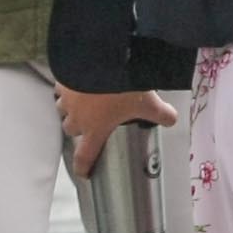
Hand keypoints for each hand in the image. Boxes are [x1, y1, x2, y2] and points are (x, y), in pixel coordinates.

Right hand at [57, 86, 180, 178]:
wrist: (104, 60)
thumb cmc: (123, 88)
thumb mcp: (147, 103)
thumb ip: (161, 114)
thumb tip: (172, 120)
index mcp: (95, 129)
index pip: (85, 155)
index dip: (83, 166)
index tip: (83, 172)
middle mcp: (77, 117)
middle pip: (70, 129)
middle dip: (77, 128)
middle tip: (89, 123)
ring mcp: (67, 98)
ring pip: (62, 108)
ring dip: (70, 107)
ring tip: (81, 101)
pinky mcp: (63, 80)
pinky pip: (61, 87)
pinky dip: (67, 87)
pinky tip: (76, 80)